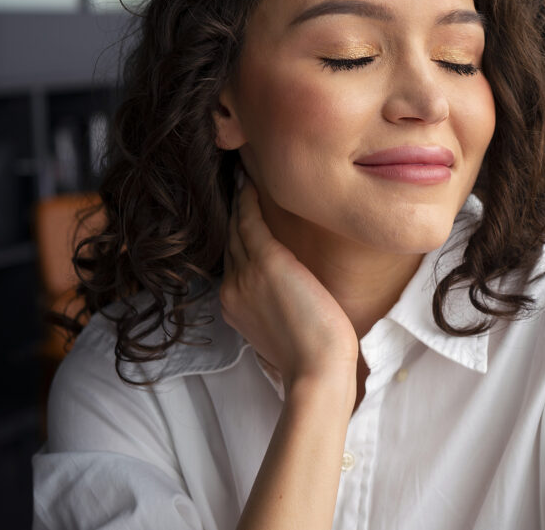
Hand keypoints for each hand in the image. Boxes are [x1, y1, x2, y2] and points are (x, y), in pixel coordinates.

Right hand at [219, 171, 358, 397]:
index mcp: (234, 306)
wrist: (316, 369)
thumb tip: (286, 293)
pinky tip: (249, 182)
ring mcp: (245, 275)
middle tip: (233, 183)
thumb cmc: (312, 356)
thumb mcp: (282, 329)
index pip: (231, 262)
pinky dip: (247, 200)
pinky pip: (249, 221)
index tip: (236, 215)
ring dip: (236, 201)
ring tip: (240, 175)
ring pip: (235, 228)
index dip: (233, 237)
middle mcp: (232, 288)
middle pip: (228, 241)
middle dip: (229, 214)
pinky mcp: (267, 262)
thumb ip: (273, 307)